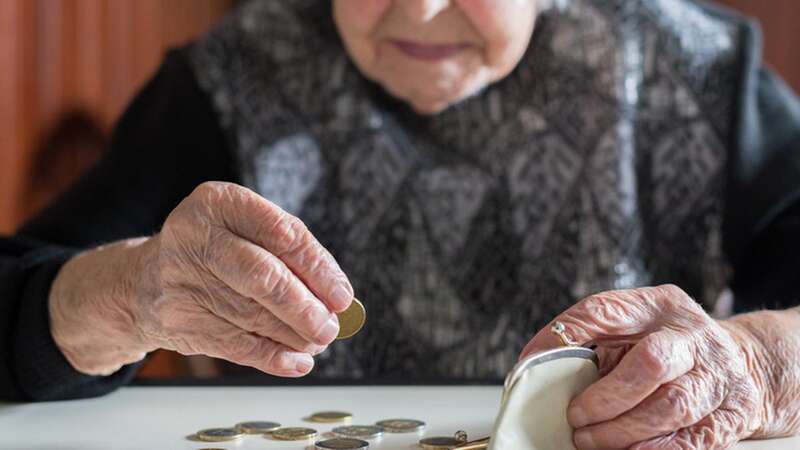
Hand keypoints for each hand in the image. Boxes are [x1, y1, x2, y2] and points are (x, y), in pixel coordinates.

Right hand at [50, 182, 352, 376]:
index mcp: (218, 202)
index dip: (317, 268)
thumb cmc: (215, 251)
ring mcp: (181, 280)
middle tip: (331, 327)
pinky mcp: (178, 320)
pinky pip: (235, 344)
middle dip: (304, 307)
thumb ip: (288, 253)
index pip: (280, 233)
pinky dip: (272, 356)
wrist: (144, 281)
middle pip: (262, 276)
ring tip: (318, 341)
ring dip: (294, 335)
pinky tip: (297, 362)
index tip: (342, 295)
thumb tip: (336, 297)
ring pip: (251, 315)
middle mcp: (194, 237)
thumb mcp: (243, 230)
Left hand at [520, 285, 768, 449]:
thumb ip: (590, 339)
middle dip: (606, 397)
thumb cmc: (667, 346)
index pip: (606, 310)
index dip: (567, 335)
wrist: (740, 363)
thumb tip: (534, 365)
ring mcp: (717, 374)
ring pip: (673, 406)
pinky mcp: (732, 413)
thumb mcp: (631, 327)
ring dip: (624, 430)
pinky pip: (694, 440)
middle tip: (576, 417)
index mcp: (657, 306)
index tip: (535, 363)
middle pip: (652, 362)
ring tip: (592, 440)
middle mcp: (691, 336)